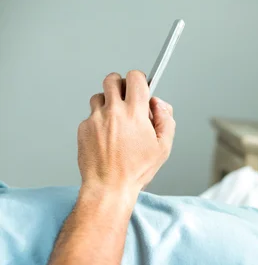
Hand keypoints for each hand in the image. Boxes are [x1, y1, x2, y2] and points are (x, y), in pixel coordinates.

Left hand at [77, 70, 174, 195]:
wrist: (109, 186)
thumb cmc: (136, 170)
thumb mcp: (163, 147)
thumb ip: (166, 120)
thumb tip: (158, 103)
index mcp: (135, 113)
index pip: (135, 78)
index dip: (140, 80)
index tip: (141, 88)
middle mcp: (113, 112)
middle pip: (112, 79)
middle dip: (121, 84)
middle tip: (126, 97)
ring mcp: (95, 119)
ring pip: (99, 96)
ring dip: (108, 102)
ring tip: (116, 120)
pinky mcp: (83, 128)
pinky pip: (91, 115)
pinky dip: (99, 121)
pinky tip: (107, 137)